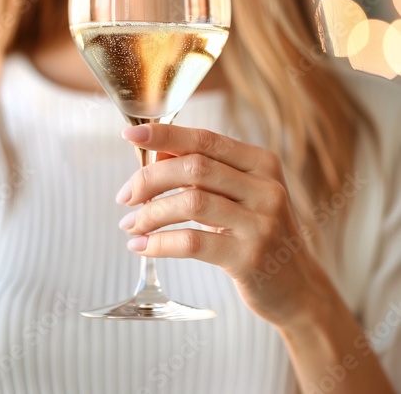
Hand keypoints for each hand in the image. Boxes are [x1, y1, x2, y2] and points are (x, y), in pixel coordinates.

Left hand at [116, 123, 331, 326]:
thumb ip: (203, 172)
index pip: (205, 139)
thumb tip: (156, 155)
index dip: (165, 134)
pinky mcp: (249, 256)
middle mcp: (265, 187)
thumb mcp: (238, 195)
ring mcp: (261, 222)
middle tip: (125, 196)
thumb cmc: (256, 232)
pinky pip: (192, 242)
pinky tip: (141, 247)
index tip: (131, 135)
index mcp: (261, 163)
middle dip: (149, 179)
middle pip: (194, 167)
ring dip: (150, 213)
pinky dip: (159, 243)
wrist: (295, 285)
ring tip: (131, 225)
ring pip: (190, 202)